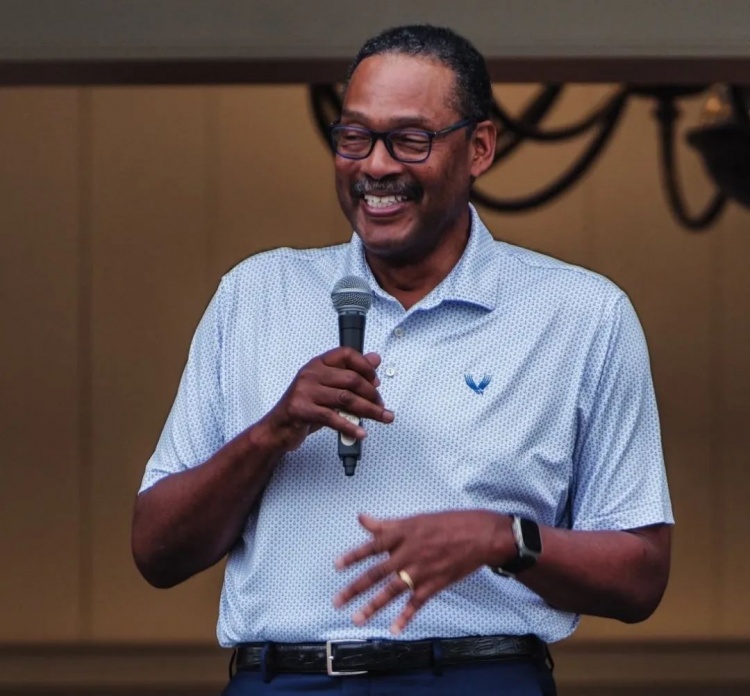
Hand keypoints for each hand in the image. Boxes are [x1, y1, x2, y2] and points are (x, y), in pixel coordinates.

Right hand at [259, 348, 393, 451]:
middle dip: (372, 394)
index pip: (347, 354)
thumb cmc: (304, 407)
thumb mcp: (328, 388)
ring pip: (346, 398)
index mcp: (318, 364)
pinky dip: (350, 426)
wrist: (277, 428)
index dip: (365, 366)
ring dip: (369, 410)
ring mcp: (305, 391)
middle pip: (351, 379)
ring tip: (382, 417)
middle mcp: (311, 374)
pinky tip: (360, 432)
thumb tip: (375, 359)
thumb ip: (350, 374)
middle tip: (381, 405)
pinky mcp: (301, 409)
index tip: (376, 381)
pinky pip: (333, 418)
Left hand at [333, 510, 509, 634]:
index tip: (336, 566)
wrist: (480, 535)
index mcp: (403, 533)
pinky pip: (416, 603)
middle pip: (376, 572)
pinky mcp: (434, 584)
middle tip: (337, 601)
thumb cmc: (447, 523)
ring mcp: (421, 570)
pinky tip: (394, 629)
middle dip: (355, 588)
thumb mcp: (415, 519)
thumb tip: (361, 518)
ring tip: (356, 619)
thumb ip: (386, 524)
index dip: (353, 556)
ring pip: (392, 590)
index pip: (372, 545)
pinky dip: (405, 617)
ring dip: (373, 606)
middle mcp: (408, 552)